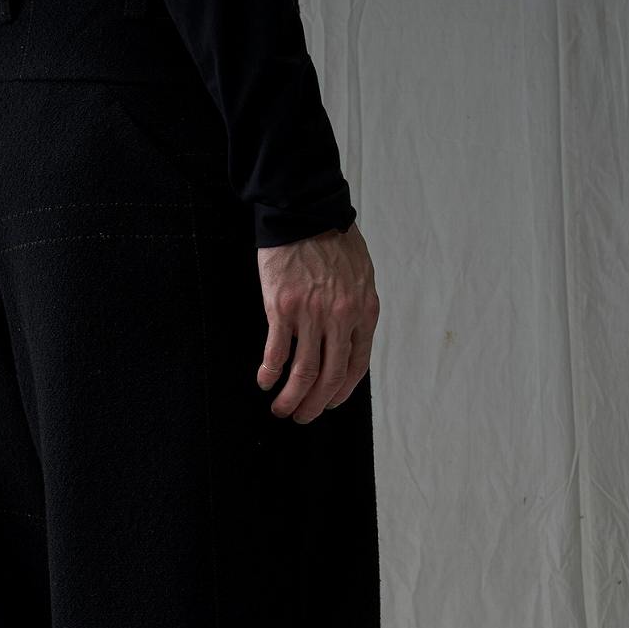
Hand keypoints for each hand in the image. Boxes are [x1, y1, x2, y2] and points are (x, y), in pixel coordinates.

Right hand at [255, 222, 379, 422]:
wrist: (305, 211)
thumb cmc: (332, 239)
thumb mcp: (361, 275)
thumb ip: (356, 309)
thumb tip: (346, 341)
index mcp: (364, 311)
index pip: (356, 366)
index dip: (341, 391)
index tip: (330, 403)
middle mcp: (341, 318)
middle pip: (329, 377)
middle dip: (315, 405)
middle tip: (302, 416)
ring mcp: (312, 315)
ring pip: (303, 373)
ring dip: (291, 398)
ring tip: (281, 409)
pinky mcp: (283, 309)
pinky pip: (277, 353)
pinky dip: (270, 373)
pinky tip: (264, 381)